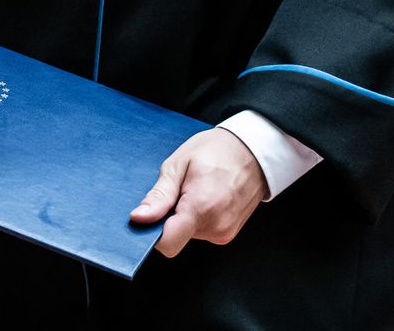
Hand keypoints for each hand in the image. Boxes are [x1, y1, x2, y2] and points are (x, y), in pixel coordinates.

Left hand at [129, 129, 267, 257]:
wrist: (254, 150)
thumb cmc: (217, 150)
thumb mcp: (179, 164)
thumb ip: (159, 196)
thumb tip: (139, 218)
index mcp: (201, 208)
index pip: (168, 243)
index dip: (152, 233)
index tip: (149, 217)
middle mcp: (216, 226)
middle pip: (177, 237)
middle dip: (170, 217)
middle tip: (180, 190)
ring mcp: (226, 232)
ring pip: (189, 234)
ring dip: (185, 216)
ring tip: (196, 189)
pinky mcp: (229, 232)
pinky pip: (203, 231)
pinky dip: (198, 218)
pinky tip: (206, 196)